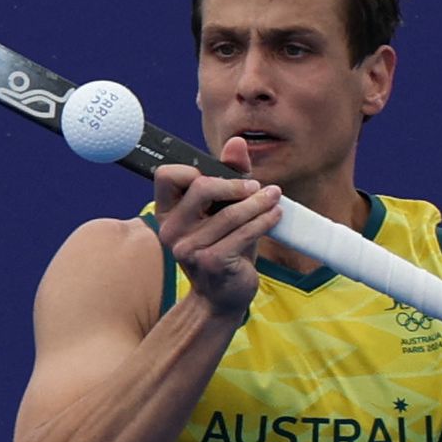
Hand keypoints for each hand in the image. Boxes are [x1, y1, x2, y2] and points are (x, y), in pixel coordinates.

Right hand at [153, 137, 281, 315]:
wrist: (221, 299)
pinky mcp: (211, 262)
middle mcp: (171, 230)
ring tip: (275, 196)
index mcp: (166, 213)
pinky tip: (275, 215)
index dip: (195, 169)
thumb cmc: (223, 249)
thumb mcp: (223, 211)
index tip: (224, 176)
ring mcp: (189, 248)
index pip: (166, 175)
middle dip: (234, 183)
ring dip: (258, 202)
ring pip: (229, 212)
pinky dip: (264, 221)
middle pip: (201, 187)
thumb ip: (229, 176)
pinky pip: (243, 233)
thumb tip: (238, 142)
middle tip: (255, 187)